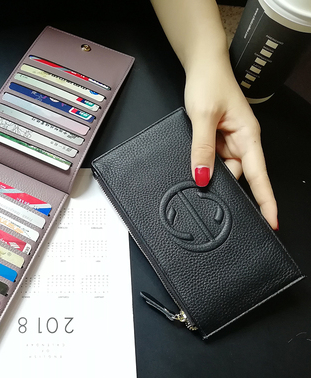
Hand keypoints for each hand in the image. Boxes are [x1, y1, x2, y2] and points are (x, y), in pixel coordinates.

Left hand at [185, 60, 277, 229]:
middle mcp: (241, 141)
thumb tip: (202, 176)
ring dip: (210, 168)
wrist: (202, 66)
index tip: (271, 220)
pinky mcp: (217, 139)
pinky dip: (205, 162)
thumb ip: (202, 148)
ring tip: (196, 156)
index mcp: (247, 136)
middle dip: (222, 179)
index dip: (265, 198)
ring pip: (223, 167)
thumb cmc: (209, 83)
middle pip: (238, 173)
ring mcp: (229, 141)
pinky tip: (196, 159)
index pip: (259, 173)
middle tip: (203, 177)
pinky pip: (213, 158)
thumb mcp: (203, 117)